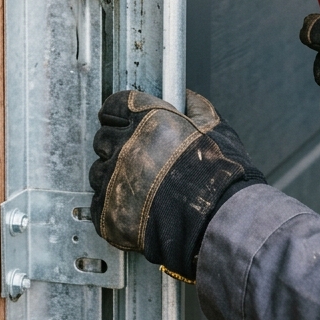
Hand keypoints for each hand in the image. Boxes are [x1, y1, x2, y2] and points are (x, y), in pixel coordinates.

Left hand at [89, 89, 264, 280]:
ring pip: (99, 172)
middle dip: (117, 145)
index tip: (124, 122)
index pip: (113, 107)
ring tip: (140, 186)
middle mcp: (126, 147)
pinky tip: (135, 208)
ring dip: (113, 176)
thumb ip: (193, 107)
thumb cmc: (221, 175)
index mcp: (147, 120)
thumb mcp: (214, 126)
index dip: (119, 115)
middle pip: (103, 138)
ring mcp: (115, 181)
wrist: (220, 222)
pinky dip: (113, 206)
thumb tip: (185, 97)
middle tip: (137, 157)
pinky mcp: (109, 214)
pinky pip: (99, 204)